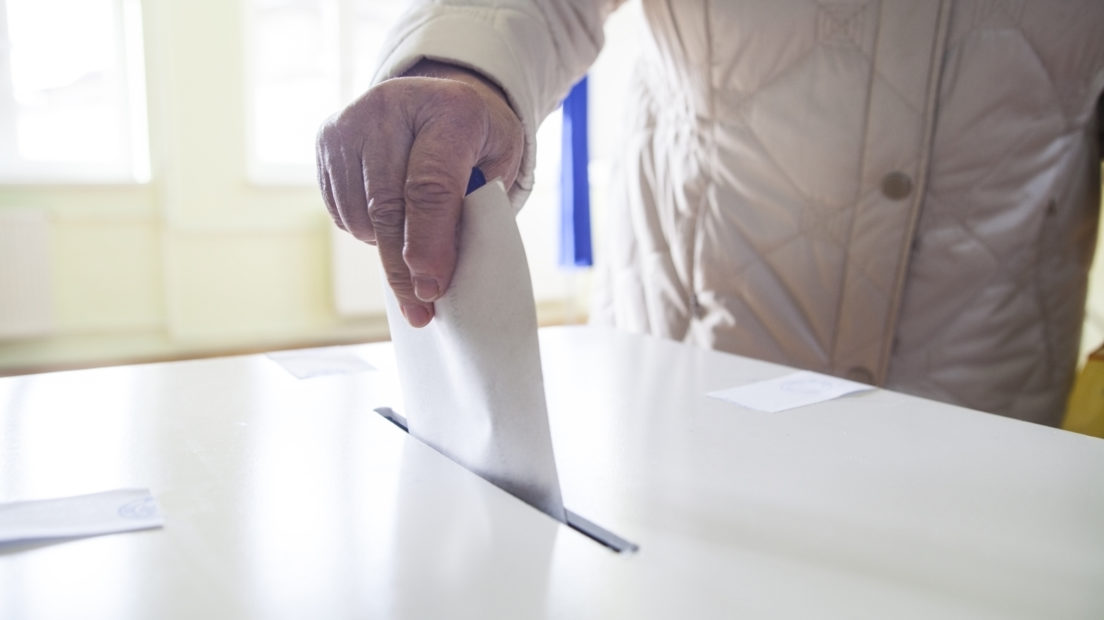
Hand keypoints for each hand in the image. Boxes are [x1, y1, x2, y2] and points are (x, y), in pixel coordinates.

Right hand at [316, 60, 523, 326]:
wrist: (439, 99)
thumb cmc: (478, 142)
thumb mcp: (499, 166)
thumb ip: (477, 211)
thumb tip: (438, 274)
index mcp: (450, 109)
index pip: (430, 186)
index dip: (429, 244)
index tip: (432, 289)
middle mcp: (392, 107)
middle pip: (388, 206)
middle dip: (402, 267)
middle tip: (420, 309)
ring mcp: (352, 121)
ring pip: (361, 214)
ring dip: (384, 249)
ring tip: (412, 247)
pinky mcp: (327, 139)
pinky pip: (342, 210)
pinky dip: (366, 231)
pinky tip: (389, 220)